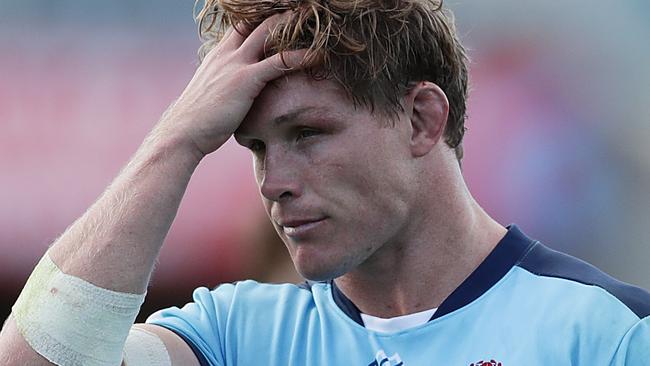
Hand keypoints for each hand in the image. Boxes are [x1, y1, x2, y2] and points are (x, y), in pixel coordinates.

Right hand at [158, 13, 306, 157]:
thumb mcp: (212, 94)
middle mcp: (226, 52)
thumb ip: (226, 85)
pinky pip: (278, 62)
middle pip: (254, 21)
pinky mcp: (245, 80)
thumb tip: (235, 94)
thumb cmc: (198, 121)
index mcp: (219, 54)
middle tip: (300, 11)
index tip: (280, 16)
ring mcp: (235, 64)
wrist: (183, 133)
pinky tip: (318, 56)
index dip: (260, 19)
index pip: (242, 26)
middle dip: (277, 14)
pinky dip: (300, 57)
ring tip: (314, 21)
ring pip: (267, 32)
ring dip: (291, 24)